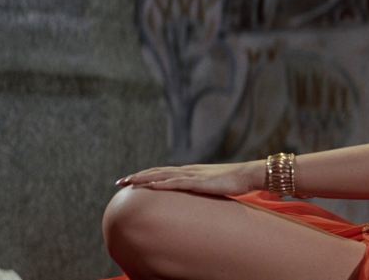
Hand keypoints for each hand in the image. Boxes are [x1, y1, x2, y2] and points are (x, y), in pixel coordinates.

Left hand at [115, 160, 266, 195]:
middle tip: (119, 182)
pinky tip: (151, 186)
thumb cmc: (234, 181)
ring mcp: (194, 175)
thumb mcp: (213, 186)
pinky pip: (178, 183)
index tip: (130, 180)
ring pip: (163, 176)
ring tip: (129, 183)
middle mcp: (189, 170)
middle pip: (158, 172)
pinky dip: (162, 184)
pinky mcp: (201, 182)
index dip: (146, 175)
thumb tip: (195, 198)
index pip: (163, 172)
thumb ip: (202, 189)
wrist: (248, 174)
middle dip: (138, 176)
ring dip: (144, 178)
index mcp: (191, 171)